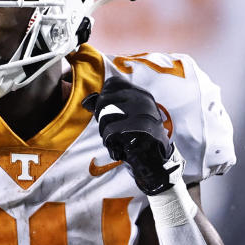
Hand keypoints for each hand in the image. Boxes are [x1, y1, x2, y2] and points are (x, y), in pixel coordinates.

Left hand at [82, 77, 177, 194]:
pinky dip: (109, 143)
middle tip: (110, 131)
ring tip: (116, 140)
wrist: (157, 161)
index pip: (112, 83)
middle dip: (100, 118)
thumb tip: (87, 101)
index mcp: (141, 94)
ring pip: (105, 116)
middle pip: (104, 99)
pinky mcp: (139, 128)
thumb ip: (109, 107)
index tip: (109, 113)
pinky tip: (118, 148)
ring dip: (104, 133)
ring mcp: (142, 113)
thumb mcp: (127, 117)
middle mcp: (143, 100)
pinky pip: (109, 132)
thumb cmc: (138, 138)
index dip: (104, 98)